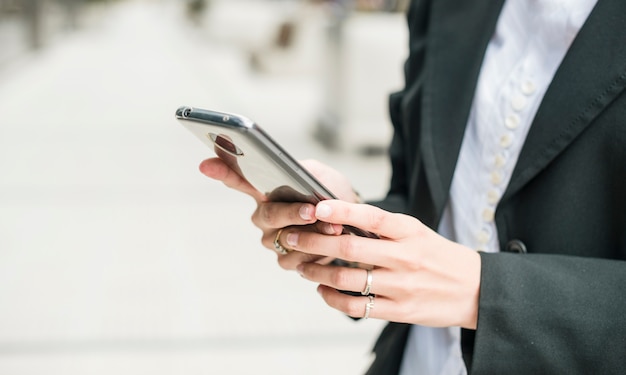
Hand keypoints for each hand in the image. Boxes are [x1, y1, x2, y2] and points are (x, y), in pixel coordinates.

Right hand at [199, 158, 355, 269]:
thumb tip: (304, 186)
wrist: (350, 222)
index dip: (221, 172)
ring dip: (312, 235)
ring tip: (334, 228)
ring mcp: (272, 239)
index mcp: (266, 189)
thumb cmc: (331, 194)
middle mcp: (263, 215)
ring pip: (283, 239)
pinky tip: (330, 246)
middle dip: (291, 213)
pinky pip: (295, 260)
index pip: (238, 179)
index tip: (205, 165)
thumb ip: (310, 177)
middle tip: (311, 210)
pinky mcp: (286, 260)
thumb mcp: (322, 175)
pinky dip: (316, 252)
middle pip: (268, 215)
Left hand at [285, 200, 480, 328]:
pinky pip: (357, 307)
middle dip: (313, 242)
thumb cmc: (438, 255)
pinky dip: (332, 300)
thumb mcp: (417, 232)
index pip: (370, 216)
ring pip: (346, 280)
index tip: (317, 207)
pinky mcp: (399, 311)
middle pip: (348, 248)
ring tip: (301, 266)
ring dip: (317, 273)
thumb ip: (383, 227)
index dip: (341, 210)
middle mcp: (404, 257)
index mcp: (409, 232)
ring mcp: (401, 286)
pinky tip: (323, 292)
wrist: (474, 289)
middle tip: (291, 237)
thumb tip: (339, 219)